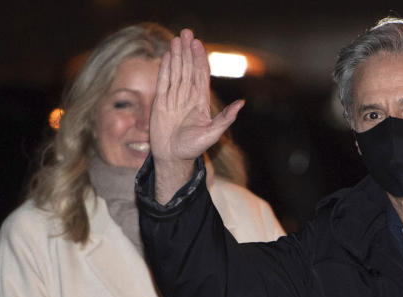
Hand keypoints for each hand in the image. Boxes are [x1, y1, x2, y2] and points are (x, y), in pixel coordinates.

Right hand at [151, 29, 243, 201]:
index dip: (200, 60)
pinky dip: (165, 68)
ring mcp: (174, 99)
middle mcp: (188, 97)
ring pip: (176, 72)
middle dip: (188, 52)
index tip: (199, 45)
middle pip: (188, 69)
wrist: (173, 158)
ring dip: (177, 56)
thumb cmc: (193, 148)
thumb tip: (242, 104)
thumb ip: (226, 118)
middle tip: (187, 33)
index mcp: (201, 102)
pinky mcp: (161, 103)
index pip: (200, 76)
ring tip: (177, 39)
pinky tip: (167, 56)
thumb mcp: (213, 133)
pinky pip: (163, 82)